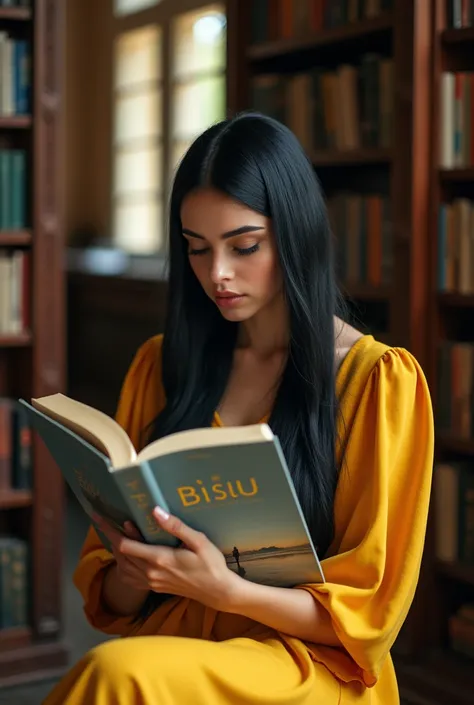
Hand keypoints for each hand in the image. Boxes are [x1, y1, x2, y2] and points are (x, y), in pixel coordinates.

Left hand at [93, 508, 239, 611]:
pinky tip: (126, 555)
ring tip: (116, 533)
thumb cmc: (211, 564)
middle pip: (120, 554)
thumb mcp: (198, 541)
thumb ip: (176, 527)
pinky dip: (122, 564)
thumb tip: (155, 511)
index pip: (125, 545)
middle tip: (105, 519)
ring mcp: (151, 582)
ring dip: (116, 550)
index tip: (99, 517)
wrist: (217, 592)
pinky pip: (129, 577)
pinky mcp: (154, 587)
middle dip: (110, 535)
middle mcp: (150, 572)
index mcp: (159, 559)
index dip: (110, 530)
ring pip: (122, 565)